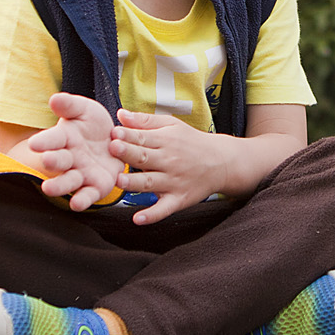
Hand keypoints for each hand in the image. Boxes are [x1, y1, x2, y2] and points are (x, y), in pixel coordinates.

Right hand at [22, 93, 123, 209]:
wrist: (113, 141)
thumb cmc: (91, 125)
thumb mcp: (83, 110)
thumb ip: (70, 105)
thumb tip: (54, 98)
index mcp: (63, 138)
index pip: (51, 139)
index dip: (44, 141)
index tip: (34, 143)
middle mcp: (69, 158)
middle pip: (58, 161)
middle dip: (52, 161)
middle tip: (47, 160)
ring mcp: (81, 174)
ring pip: (69, 181)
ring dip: (60, 185)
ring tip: (49, 189)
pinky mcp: (97, 186)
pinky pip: (88, 194)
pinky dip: (82, 200)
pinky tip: (77, 205)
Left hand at [106, 109, 235, 223]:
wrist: (222, 162)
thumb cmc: (191, 142)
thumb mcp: (172, 125)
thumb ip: (145, 120)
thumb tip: (120, 115)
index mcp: (166, 141)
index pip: (143, 138)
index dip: (127, 135)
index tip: (114, 132)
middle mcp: (169, 162)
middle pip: (145, 158)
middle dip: (129, 153)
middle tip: (113, 149)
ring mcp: (173, 182)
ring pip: (151, 183)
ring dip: (135, 183)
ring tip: (119, 181)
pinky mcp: (178, 199)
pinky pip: (164, 209)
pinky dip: (152, 215)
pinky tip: (138, 219)